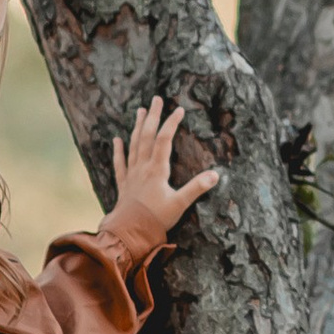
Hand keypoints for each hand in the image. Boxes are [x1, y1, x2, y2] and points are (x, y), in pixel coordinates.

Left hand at [107, 96, 219, 249]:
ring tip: (139, 111)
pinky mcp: (124, 185)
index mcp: (156, 170)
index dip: (171, 123)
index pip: (164, 140)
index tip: (179, 109)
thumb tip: (216, 174)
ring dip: (137, 127)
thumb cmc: (155, 220)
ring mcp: (131, 175)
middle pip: (147, 136)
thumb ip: (197, 188)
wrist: (129, 234)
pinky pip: (120, 163)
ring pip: (133, 145)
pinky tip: (116, 140)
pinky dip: (118, 151)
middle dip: (152, 116)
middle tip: (156, 99)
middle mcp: (142, 168)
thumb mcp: (180, 204)